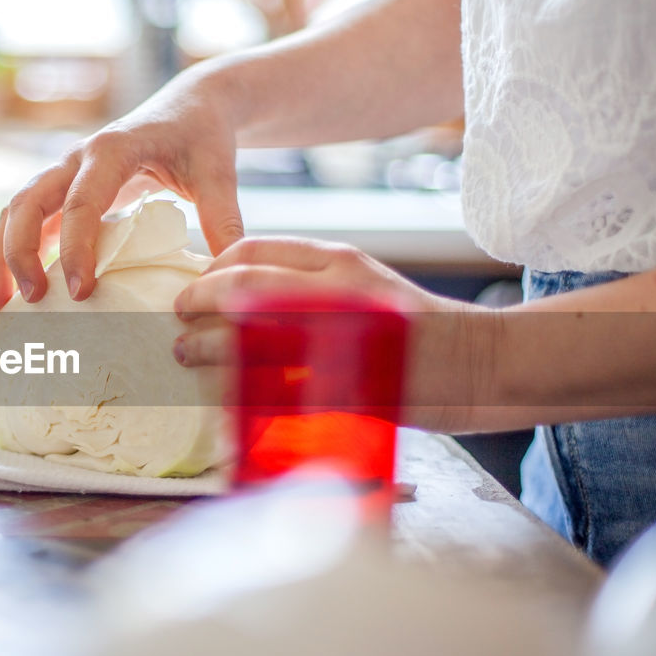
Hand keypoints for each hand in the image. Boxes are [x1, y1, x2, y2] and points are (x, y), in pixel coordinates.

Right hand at [0, 71, 246, 309]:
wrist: (192, 106)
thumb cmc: (203, 139)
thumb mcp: (218, 177)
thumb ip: (224, 223)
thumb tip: (225, 279)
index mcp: (112, 149)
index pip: (82, 201)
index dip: (76, 248)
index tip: (81, 292)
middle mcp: (78, 156)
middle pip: (27, 201)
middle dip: (19, 252)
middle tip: (31, 300)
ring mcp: (65, 171)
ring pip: (15, 209)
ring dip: (2, 254)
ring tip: (0, 303)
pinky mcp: (64, 187)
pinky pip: (26, 218)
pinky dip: (14, 250)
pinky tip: (17, 289)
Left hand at [171, 237, 496, 431]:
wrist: (478, 363)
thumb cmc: (413, 327)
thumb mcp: (362, 283)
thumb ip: (309, 281)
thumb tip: (241, 292)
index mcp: (338, 262)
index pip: (253, 252)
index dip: (211, 271)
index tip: (194, 289)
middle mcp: (335, 293)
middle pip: (241, 291)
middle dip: (198, 305)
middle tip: (177, 319)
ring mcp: (340, 341)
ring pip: (250, 341)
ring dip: (207, 350)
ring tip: (184, 356)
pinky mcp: (346, 388)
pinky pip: (277, 392)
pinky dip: (242, 397)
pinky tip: (223, 403)